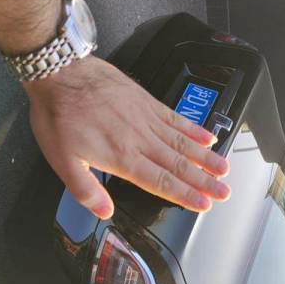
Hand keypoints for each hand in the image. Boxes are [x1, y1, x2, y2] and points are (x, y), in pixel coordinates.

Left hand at [24, 55, 230, 218]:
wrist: (61, 72)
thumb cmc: (60, 116)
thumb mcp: (62, 161)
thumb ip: (85, 189)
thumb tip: (105, 211)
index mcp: (123, 157)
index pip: (160, 182)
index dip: (184, 195)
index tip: (203, 204)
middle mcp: (140, 139)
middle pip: (178, 165)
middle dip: (204, 181)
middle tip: (224, 191)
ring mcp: (146, 119)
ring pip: (182, 143)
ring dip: (205, 158)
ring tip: (224, 169)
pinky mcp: (146, 102)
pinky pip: (176, 118)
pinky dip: (193, 129)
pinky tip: (207, 137)